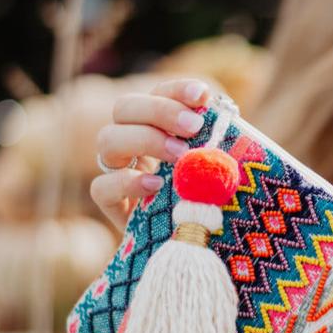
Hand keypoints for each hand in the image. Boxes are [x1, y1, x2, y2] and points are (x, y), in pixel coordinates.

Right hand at [91, 78, 210, 232]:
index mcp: (156, 126)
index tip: (202, 95)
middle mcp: (131, 142)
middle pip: (125, 107)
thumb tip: (231, 126)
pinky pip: (101, 186)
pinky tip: (155, 185)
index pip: (158, 93)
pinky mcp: (112, 204)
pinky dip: (127, 182)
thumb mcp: (218, 169)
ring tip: (180, 156)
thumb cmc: (209, 199)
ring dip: (145, 140)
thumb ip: (218, 147)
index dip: (176, 89)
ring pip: (107, 139)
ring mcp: (117, 171)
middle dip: (160, 111)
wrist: (193, 242)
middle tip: (193, 127)